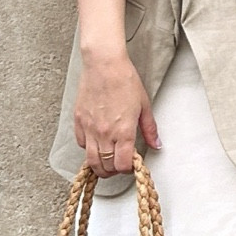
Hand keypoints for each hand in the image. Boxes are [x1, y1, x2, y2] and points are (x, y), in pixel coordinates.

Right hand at [74, 50, 159, 175]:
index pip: (122, 165)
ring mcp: (90, 128)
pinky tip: (96, 142)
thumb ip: (150, 129)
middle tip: (119, 164)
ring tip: (107, 161)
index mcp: (123, 131)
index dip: (127, 169)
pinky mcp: (79, 121)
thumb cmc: (124, 80)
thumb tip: (156, 144)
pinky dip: (88, 148)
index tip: (131, 164)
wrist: (104, 64)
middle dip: (114, 170)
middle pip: (106, 167)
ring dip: (99, 165)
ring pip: (90, 160)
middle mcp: (105, 133)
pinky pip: (81, 144)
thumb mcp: (144, 106)